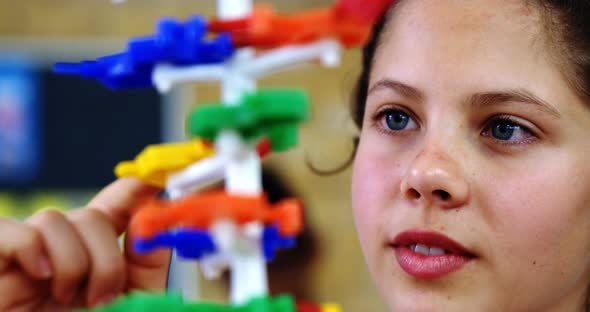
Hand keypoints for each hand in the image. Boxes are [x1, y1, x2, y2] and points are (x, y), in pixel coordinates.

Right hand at [0, 178, 170, 310]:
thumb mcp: (133, 301)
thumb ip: (146, 262)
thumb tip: (158, 214)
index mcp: (96, 260)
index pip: (115, 207)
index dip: (134, 189)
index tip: (156, 179)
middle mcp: (62, 255)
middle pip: (89, 215)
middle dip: (105, 255)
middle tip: (103, 297)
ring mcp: (27, 261)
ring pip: (55, 219)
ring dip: (75, 261)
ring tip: (71, 299)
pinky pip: (7, 231)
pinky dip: (29, 246)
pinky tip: (43, 275)